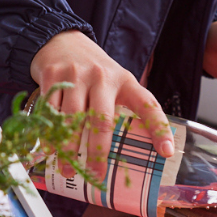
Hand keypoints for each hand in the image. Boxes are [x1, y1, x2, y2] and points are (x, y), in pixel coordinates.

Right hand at [31, 29, 173, 180]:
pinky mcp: (53, 76)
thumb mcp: (114, 81)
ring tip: (68, 168)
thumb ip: (121, 106)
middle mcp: (103, 77)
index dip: (159, 129)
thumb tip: (130, 149)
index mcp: (125, 81)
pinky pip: (50, 111)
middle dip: (98, 153)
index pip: (147, 105)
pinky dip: (49, 134)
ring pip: (72, 120)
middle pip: (102, 121)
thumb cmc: (93, 70)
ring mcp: (76, 76)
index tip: (167, 152)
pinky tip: (50, 149)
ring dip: (69, 149)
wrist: (61, 40)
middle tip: (96, 176)